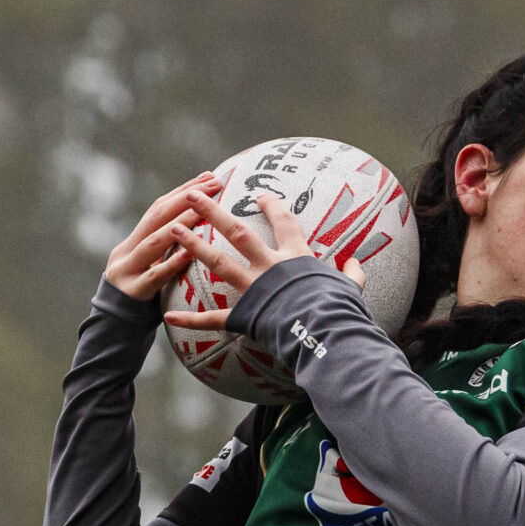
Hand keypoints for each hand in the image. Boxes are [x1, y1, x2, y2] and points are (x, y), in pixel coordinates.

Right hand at [102, 173, 218, 299]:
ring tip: (203, 209)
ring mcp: (127, 271)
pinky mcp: (133, 293)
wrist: (112, 330)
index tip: (208, 176)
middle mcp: (126, 251)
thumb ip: (165, 250)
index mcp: (131, 242)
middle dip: (186, 198)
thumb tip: (194, 227)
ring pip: (154, 242)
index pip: (158, 208)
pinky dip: (172, 263)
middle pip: (155, 217)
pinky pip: (155, 276)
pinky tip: (190, 253)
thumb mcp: (149, 268)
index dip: (183, 191)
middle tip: (213, 184)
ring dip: (180, 223)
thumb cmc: (140, 298)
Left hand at [162, 188, 366, 332]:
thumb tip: (355, 264)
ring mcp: (253, 289)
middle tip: (192, 195)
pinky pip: (213, 319)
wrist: (326, 331)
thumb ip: (352, 275)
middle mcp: (269, 266)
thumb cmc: (341, 309)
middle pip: (237, 231)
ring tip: (173, 229)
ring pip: (218, 261)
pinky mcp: (244, 316)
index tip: (260, 195)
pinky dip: (191, 321)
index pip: (284, 223)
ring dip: (193, 245)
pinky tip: (169, 318)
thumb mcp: (351, 289)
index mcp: (296, 257)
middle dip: (213, 211)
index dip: (272, 207)